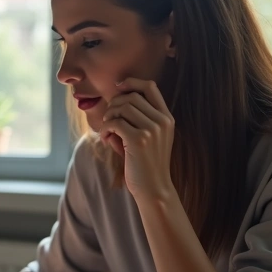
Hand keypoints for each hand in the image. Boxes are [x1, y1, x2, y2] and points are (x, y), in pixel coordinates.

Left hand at [100, 77, 176, 202]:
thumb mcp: (148, 138)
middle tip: (108, 120)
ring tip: (107, 131)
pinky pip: (114, 123)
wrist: (153, 188)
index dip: (132, 82)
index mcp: (166, 118)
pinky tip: (105, 139)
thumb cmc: (145, 164)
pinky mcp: (139, 140)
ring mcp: (152, 130)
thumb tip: (114, 100)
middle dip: (113, 105)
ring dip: (108, 117)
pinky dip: (105, 129)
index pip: (150, 87)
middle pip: (131, 96)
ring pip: (122, 108)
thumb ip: (137, 119)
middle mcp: (162, 121)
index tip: (117, 87)